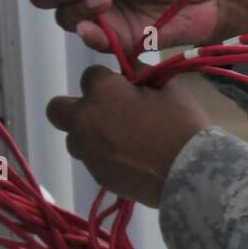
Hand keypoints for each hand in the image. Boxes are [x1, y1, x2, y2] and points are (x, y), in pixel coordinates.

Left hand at [46, 65, 212, 207]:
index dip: (109, 82)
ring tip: (121, 139)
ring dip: (90, 133)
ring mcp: (87, 150)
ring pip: (74, 136)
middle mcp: (85, 119)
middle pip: (58, 108)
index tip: (126, 90)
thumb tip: (129, 73)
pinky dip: (104, 156)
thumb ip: (140, 75)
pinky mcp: (96, 175)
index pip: (90, 75)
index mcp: (103, 91)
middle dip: (77, 107)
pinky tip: (130, 159)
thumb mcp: (166, 87)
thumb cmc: (181, 123)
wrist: (189, 173)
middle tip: (105, 112)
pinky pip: (91, 159)